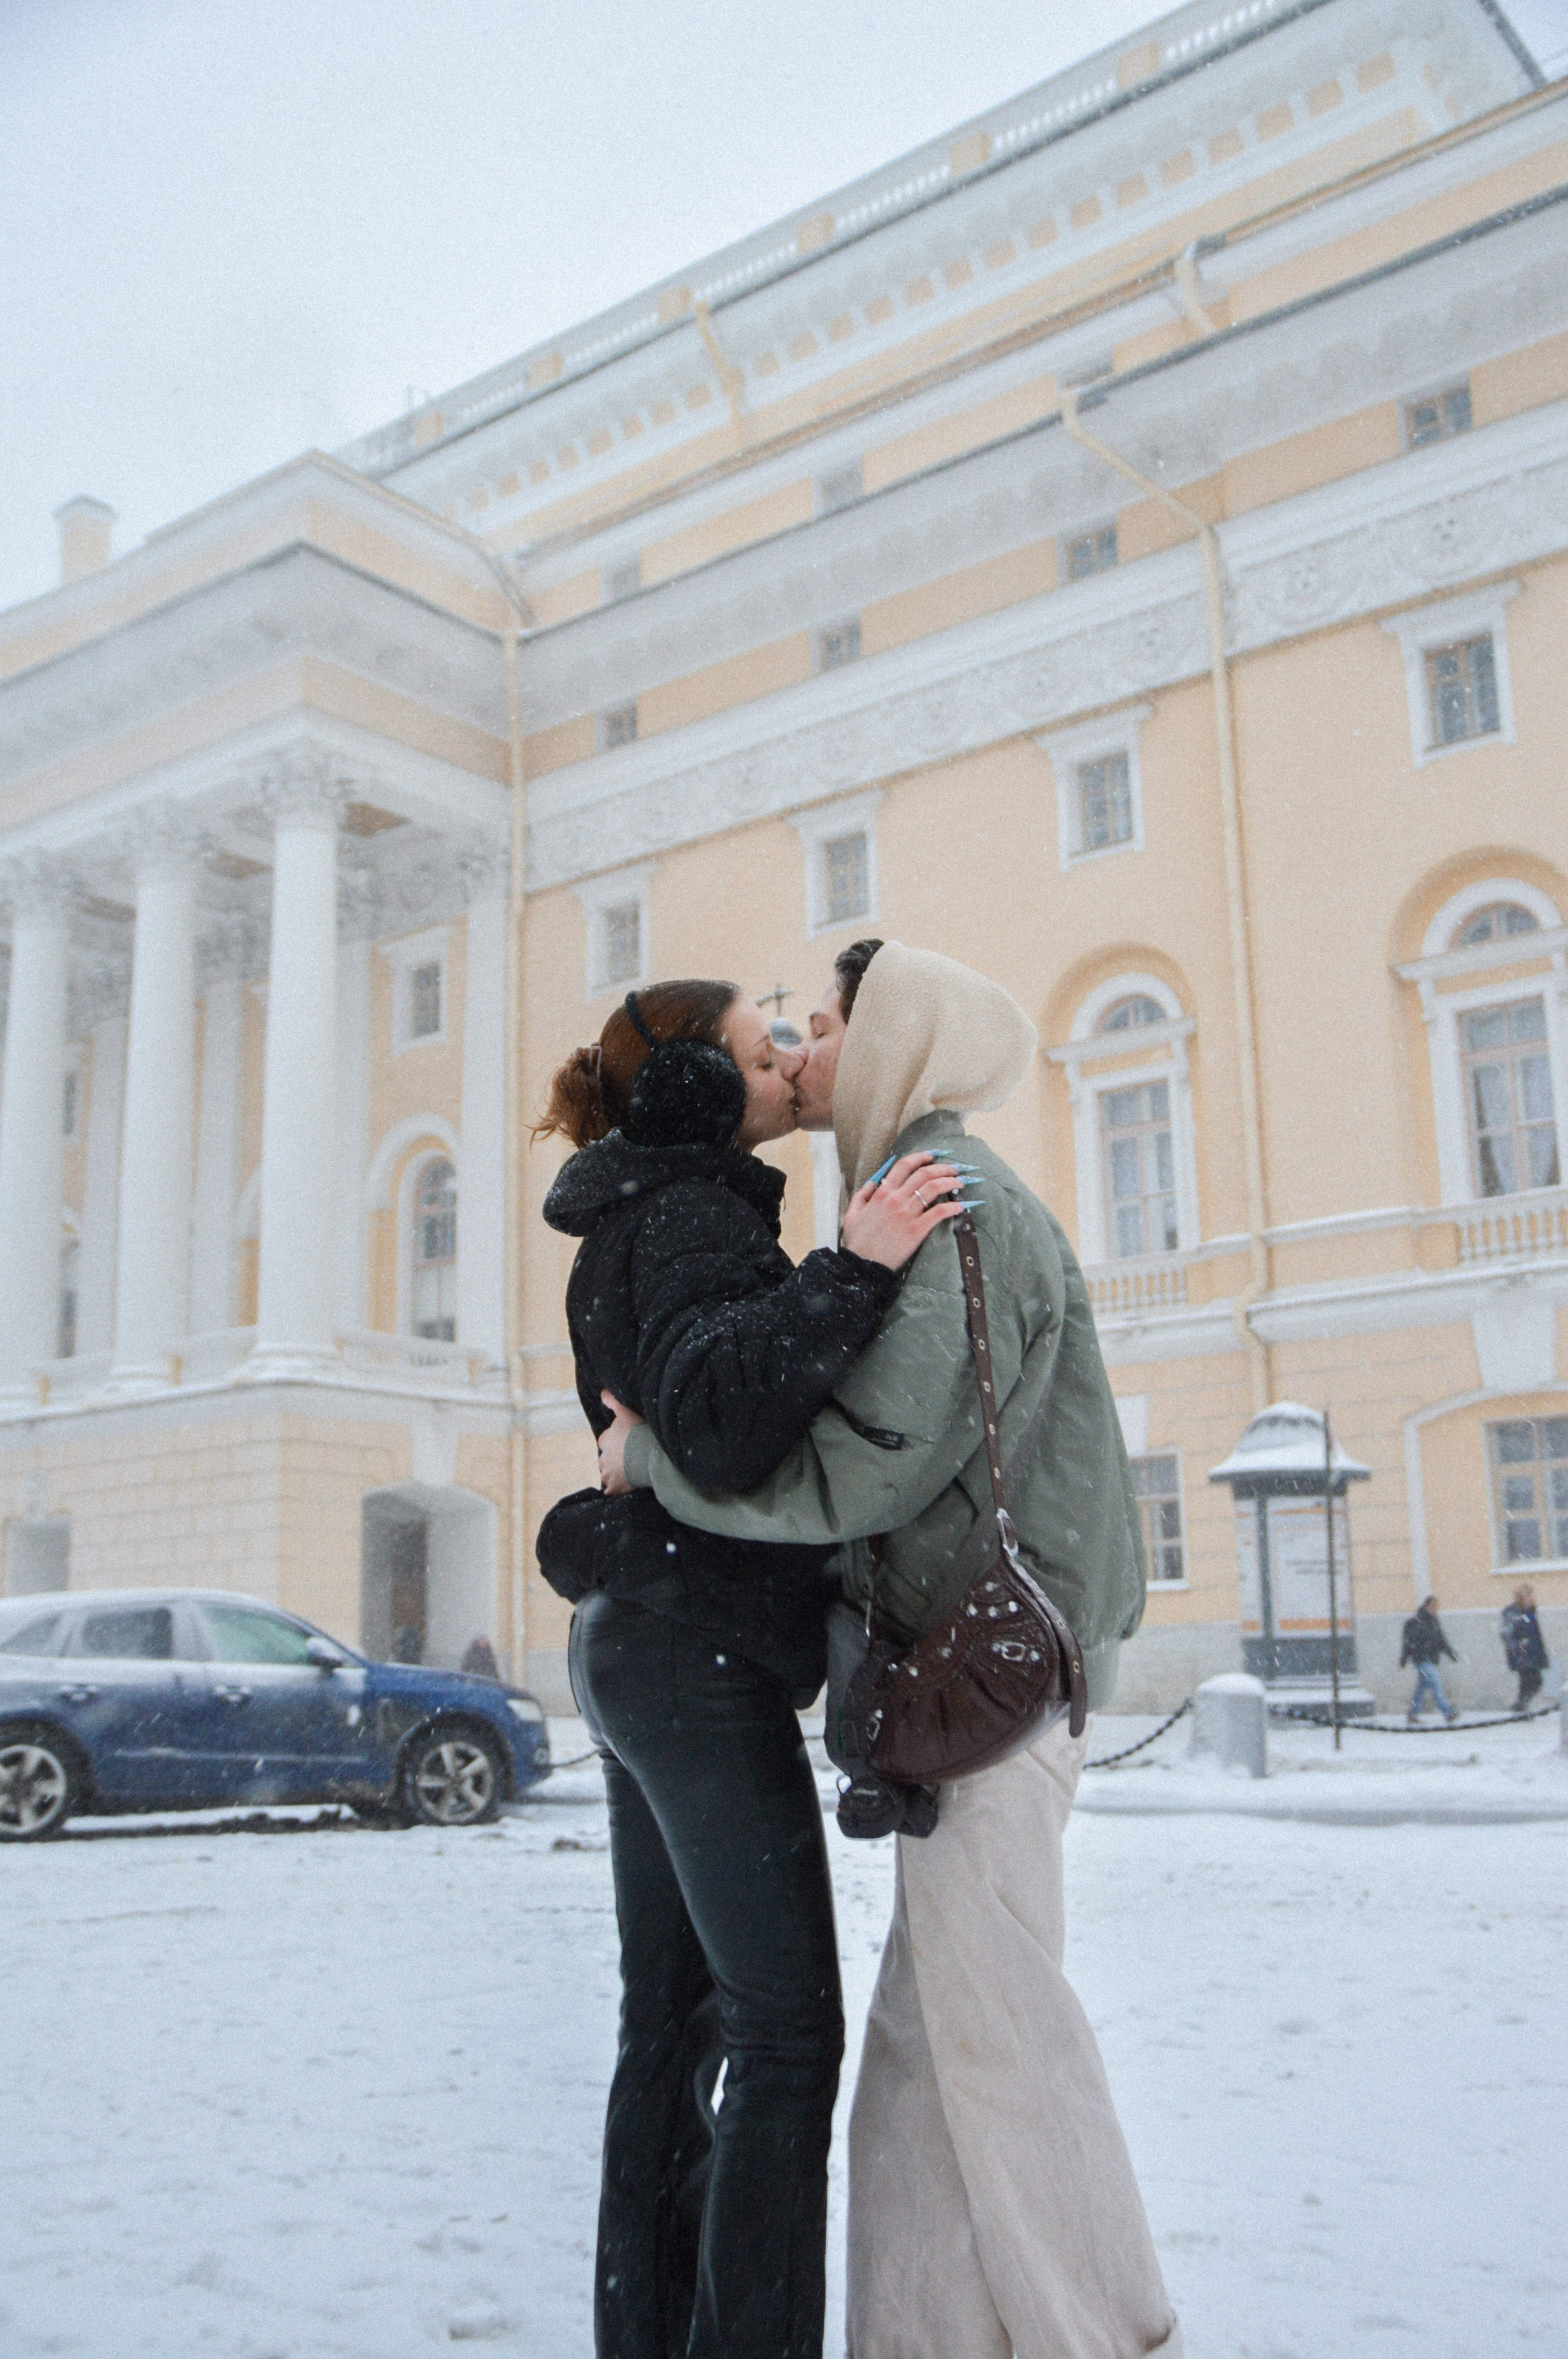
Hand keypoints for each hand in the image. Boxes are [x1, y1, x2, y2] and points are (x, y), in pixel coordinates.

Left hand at [598, 1391, 643, 1494]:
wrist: (651, 1455)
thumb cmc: (640, 1432)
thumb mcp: (626, 1411)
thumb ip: (613, 1401)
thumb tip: (602, 1393)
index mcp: (605, 1440)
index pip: (606, 1440)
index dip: (617, 1441)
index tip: (628, 1442)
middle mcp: (603, 1457)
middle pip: (606, 1459)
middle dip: (615, 1459)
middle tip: (631, 1458)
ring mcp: (608, 1474)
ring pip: (608, 1474)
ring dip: (616, 1474)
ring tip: (631, 1473)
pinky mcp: (614, 1488)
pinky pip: (611, 1492)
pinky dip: (615, 1490)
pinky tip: (624, 1488)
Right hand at [840, 1153, 971, 1270]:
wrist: (862, 1265)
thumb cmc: (857, 1241)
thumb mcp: (852, 1213)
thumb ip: (862, 1195)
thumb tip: (873, 1183)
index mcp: (882, 1193)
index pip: (905, 1165)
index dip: (921, 1157)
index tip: (933, 1155)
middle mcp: (896, 1199)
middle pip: (924, 1174)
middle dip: (943, 1167)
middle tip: (955, 1168)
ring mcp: (907, 1214)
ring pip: (933, 1189)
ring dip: (950, 1182)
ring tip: (960, 1183)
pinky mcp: (916, 1230)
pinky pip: (938, 1213)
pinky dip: (952, 1207)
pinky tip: (960, 1206)